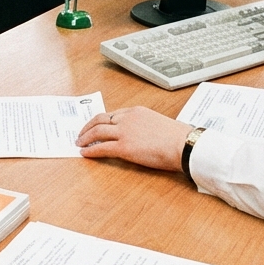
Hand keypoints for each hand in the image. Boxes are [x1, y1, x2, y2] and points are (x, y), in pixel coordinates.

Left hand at [77, 107, 192, 170]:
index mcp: (137, 111)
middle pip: (101, 119)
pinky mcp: (124, 147)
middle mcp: (128, 118)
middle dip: (88, 126)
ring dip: (85, 137)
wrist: (184, 144)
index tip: (96, 126)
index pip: (113, 114)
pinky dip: (90, 150)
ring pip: (97, 131)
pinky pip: (101, 147)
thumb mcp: (159, 124)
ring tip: (79, 143)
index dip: (101, 121)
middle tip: (81, 133)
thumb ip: (147, 127)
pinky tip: (85, 153)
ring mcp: (125, 132)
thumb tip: (142, 137)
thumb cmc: (178, 138)